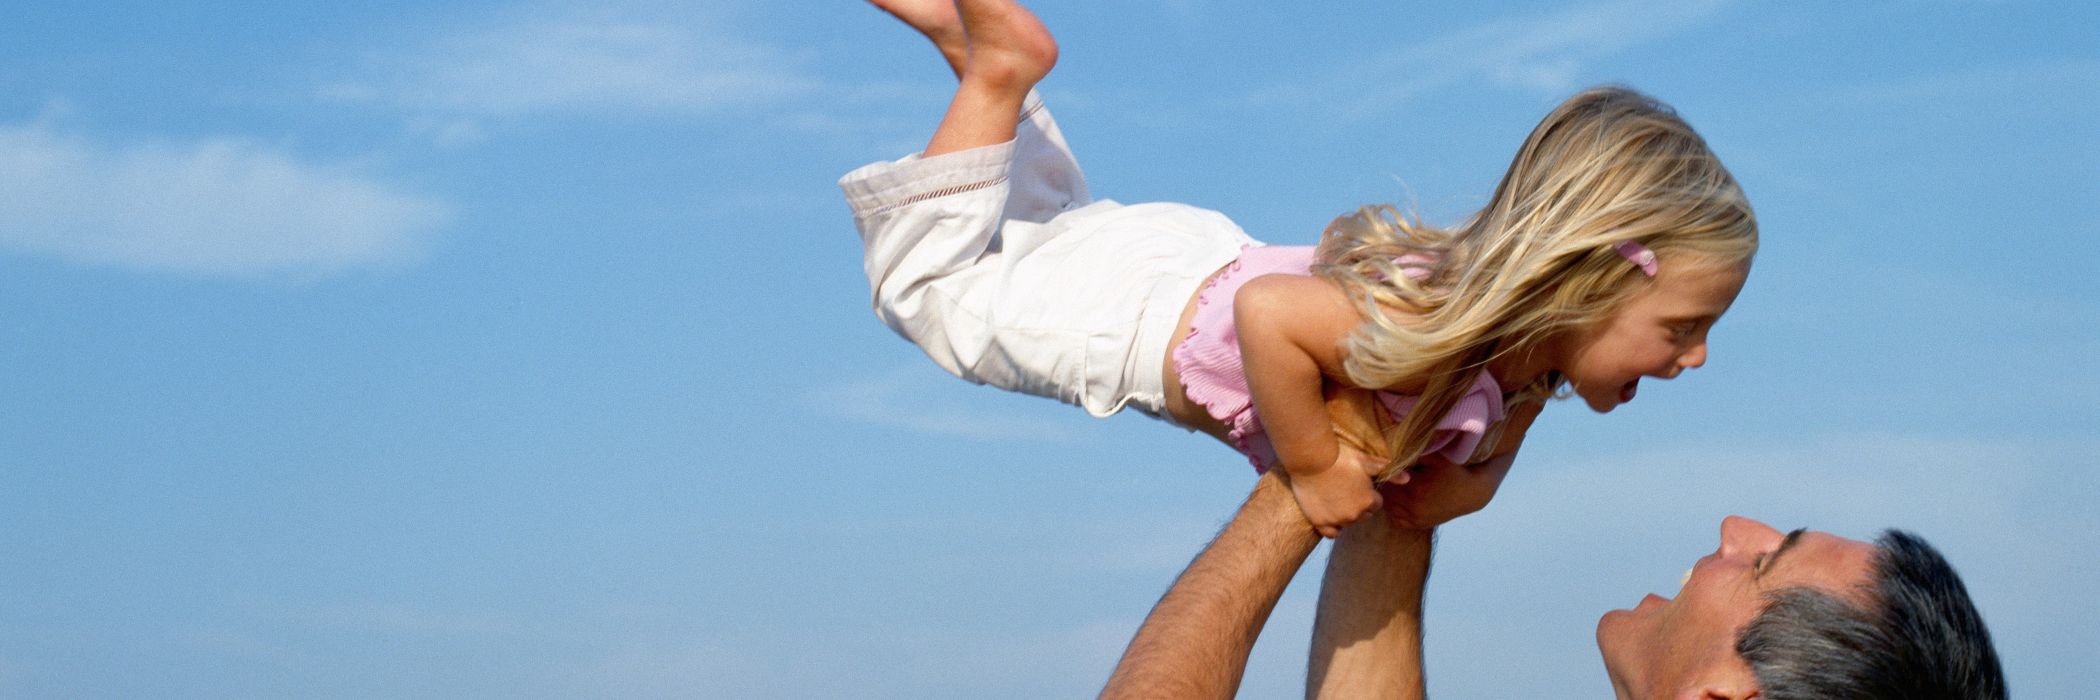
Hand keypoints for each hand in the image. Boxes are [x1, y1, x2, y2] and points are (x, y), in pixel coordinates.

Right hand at [1282, 444, 1392, 538]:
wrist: (1310, 459)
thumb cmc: (1340, 457)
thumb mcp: (1366, 461)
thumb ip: (1388, 472)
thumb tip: (1407, 478)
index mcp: (1369, 501)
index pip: (1376, 504)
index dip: (1368, 493)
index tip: (1357, 483)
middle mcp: (1355, 514)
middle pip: (1363, 515)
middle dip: (1358, 505)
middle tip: (1346, 489)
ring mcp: (1337, 520)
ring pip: (1348, 523)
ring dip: (1345, 514)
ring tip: (1335, 497)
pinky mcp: (1320, 522)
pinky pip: (1331, 533)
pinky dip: (1332, 527)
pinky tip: (1330, 514)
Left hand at [1375, 450, 1514, 529]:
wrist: (1471, 494)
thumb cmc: (1453, 472)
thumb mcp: (1435, 458)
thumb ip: (1412, 454)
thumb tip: (1390, 451)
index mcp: (1417, 488)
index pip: (1387, 478)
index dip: (1384, 470)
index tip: (1385, 464)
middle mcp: (1414, 506)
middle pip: (1385, 494)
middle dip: (1385, 483)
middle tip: (1385, 473)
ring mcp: (1416, 518)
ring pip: (1388, 507)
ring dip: (1387, 496)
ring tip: (1392, 485)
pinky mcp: (1419, 525)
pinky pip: (1396, 519)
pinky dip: (1394, 509)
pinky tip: (1399, 498)